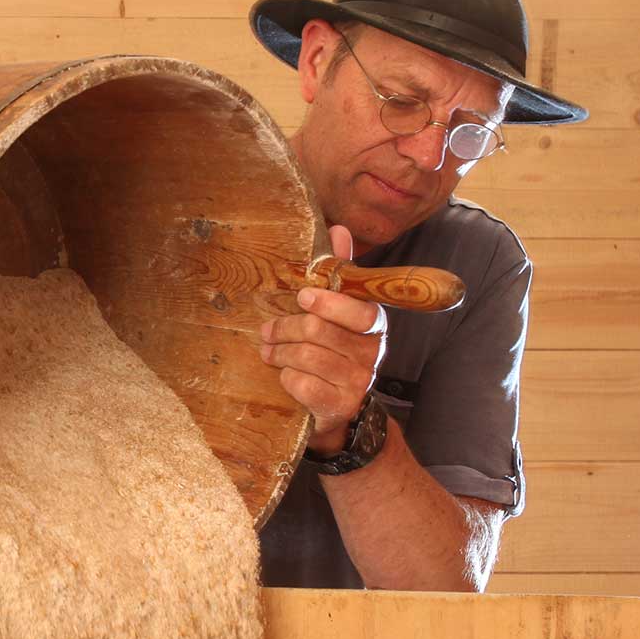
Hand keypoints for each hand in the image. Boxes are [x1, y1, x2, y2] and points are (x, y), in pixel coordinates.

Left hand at [257, 223, 385, 452]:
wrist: (338, 410)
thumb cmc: (333, 351)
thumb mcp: (338, 312)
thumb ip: (339, 273)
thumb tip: (338, 228)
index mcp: (373, 325)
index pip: (358, 310)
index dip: (329, 302)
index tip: (302, 297)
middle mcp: (371, 353)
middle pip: (319, 330)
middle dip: (285, 328)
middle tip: (266, 330)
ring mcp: (357, 383)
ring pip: (307, 356)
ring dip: (279, 352)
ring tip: (268, 350)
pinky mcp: (339, 406)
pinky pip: (303, 384)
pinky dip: (287, 378)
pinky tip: (285, 375)